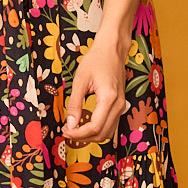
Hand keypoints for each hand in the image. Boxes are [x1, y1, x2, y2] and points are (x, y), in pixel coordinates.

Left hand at [60, 27, 131, 147]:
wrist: (112, 49)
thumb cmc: (97, 59)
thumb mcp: (80, 80)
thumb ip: (75, 104)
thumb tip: (70, 124)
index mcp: (109, 98)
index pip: (95, 127)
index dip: (79, 134)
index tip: (66, 131)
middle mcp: (119, 105)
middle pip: (102, 134)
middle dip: (83, 137)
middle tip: (67, 130)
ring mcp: (122, 106)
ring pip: (107, 133)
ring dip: (90, 135)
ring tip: (73, 128)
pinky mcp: (120, 105)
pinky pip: (110, 125)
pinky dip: (97, 129)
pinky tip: (84, 123)